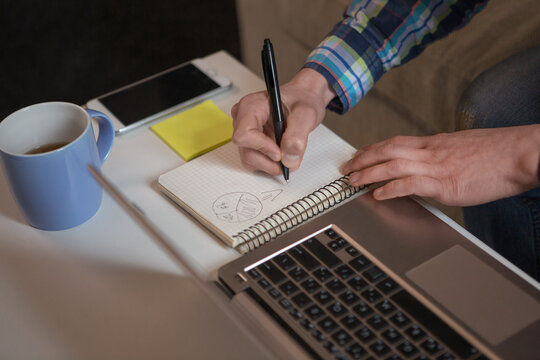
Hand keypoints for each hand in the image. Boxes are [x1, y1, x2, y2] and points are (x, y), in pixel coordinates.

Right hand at [231, 68, 335, 174]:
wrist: (304, 99)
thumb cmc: (301, 99)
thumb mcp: (306, 113)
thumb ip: (298, 135)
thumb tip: (289, 159)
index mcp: (251, 106)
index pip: (244, 134)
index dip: (262, 147)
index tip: (280, 152)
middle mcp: (244, 119)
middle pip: (246, 151)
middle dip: (269, 160)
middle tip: (288, 157)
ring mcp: (246, 133)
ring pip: (249, 160)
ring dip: (270, 164)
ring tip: (287, 154)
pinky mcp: (251, 143)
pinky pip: (255, 162)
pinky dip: (270, 164)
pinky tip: (282, 153)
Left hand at [342, 125, 539, 205]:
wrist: (521, 153)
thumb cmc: (498, 153)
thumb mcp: (464, 148)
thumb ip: (444, 155)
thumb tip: (433, 165)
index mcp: (435, 143)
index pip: (396, 141)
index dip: (374, 148)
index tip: (361, 153)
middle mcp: (431, 151)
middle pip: (387, 149)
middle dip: (363, 158)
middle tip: (346, 167)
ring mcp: (436, 166)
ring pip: (392, 164)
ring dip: (369, 172)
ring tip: (353, 181)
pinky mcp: (444, 183)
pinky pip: (409, 183)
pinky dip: (390, 188)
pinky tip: (378, 194)